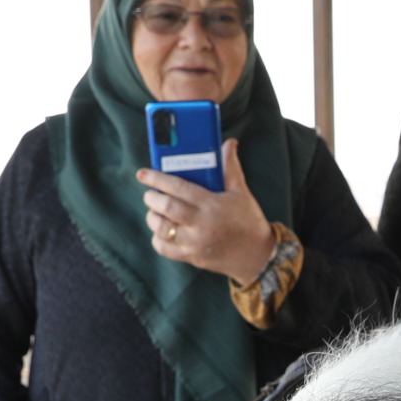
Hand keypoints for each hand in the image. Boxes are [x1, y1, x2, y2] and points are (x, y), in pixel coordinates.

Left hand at [137, 140, 275, 283]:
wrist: (257, 255)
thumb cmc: (248, 220)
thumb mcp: (241, 192)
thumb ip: (230, 168)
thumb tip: (229, 143)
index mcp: (212, 205)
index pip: (178, 188)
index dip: (157, 179)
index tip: (143, 174)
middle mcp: (201, 224)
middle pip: (166, 208)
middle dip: (152, 198)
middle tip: (150, 194)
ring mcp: (195, 243)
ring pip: (161, 229)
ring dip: (152, 217)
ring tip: (154, 210)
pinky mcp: (192, 257)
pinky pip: (164, 248)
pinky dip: (157, 238)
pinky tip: (162, 230)